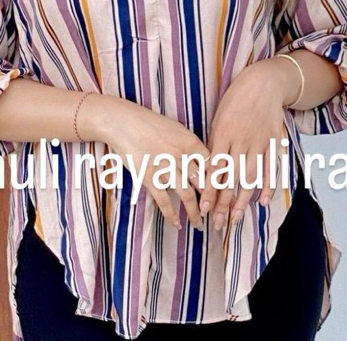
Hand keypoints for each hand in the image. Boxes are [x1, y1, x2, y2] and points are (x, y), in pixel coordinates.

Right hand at [97, 98, 211, 231]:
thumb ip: (189, 145)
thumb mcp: (176, 128)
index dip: (219, 181)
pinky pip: (164, 201)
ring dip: (195, 213)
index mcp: (190, 142)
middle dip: (211, 201)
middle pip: (202, 183)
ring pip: (187, 195)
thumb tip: (201, 161)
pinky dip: (171, 215)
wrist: (123, 123)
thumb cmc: (149, 122)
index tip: (224, 194)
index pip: (212, 165)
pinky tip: (176, 224)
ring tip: (199, 224)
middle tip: (216, 213)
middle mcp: (181, 156)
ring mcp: (165, 168)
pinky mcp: (149, 178)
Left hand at [198, 61, 291, 230]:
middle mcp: (242, 140)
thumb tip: (206, 168)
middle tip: (218, 224)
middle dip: (224, 203)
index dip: (209, 191)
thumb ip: (215, 143)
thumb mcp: (218, 118)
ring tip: (236, 219)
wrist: (263, 83)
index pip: (215, 169)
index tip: (204, 209)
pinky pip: (272, 167)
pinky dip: (268, 185)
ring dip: (243, 200)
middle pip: (232, 178)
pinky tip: (262, 201)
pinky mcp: (274, 142)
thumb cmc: (236, 100)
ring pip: (251, 176)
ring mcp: (260, 142)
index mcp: (224, 134)